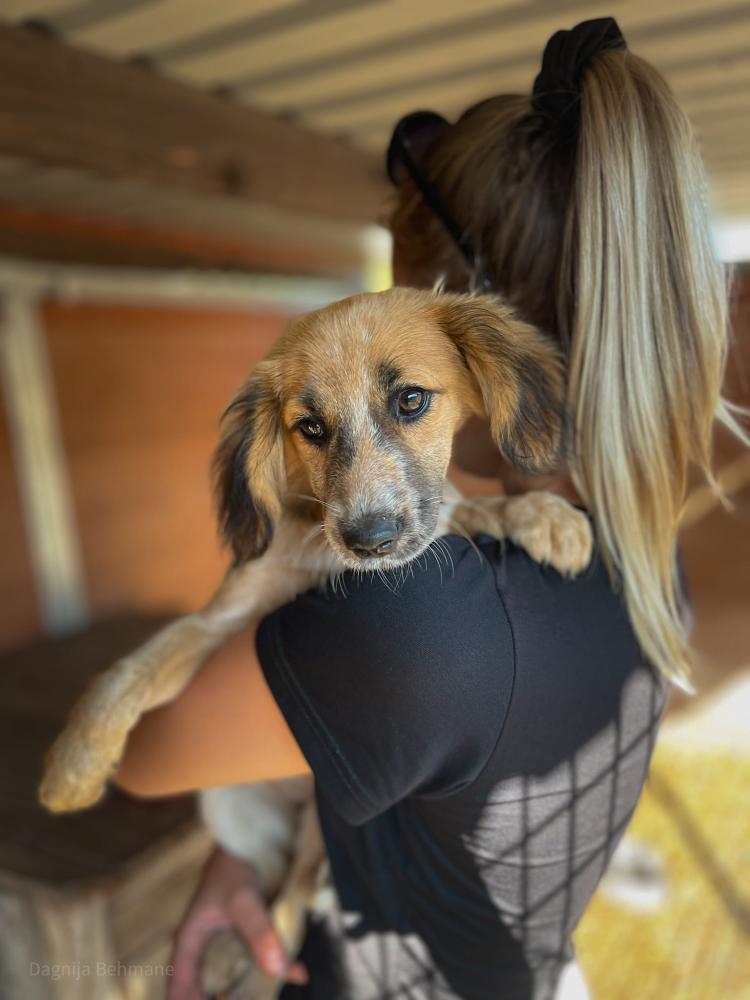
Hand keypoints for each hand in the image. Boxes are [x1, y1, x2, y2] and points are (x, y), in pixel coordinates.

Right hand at [169, 846, 307, 999]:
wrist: (252, 839)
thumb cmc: (234, 866)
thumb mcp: (244, 900)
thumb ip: (259, 933)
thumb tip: (277, 969)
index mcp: (190, 939)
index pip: (180, 983)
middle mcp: (205, 945)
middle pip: (207, 984)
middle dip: (227, 996)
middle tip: (252, 998)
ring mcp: (226, 940)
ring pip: (235, 975)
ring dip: (253, 986)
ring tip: (271, 991)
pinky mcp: (245, 934)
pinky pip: (256, 958)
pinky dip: (274, 967)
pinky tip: (297, 972)